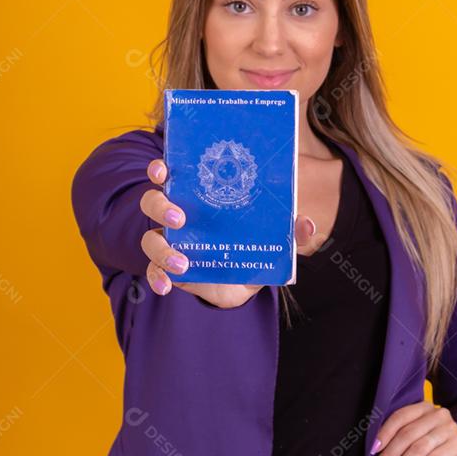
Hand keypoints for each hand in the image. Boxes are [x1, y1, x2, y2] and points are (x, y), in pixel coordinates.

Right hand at [139, 158, 317, 308]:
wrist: (243, 282)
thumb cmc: (250, 245)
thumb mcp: (270, 237)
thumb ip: (288, 231)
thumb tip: (307, 223)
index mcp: (198, 197)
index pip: (172, 175)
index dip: (161, 169)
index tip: (163, 170)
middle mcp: (178, 216)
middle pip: (152, 202)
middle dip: (161, 206)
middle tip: (180, 218)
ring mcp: (170, 243)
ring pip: (149, 239)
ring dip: (161, 248)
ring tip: (183, 262)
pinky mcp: (169, 269)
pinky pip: (153, 272)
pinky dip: (156, 278)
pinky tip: (166, 286)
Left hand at [368, 401, 456, 455]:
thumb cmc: (430, 453)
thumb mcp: (414, 441)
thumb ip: (399, 438)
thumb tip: (373, 452)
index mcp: (424, 407)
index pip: (400, 417)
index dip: (384, 433)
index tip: (372, 452)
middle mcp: (439, 414)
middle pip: (407, 434)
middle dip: (389, 455)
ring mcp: (451, 429)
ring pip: (418, 449)